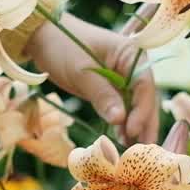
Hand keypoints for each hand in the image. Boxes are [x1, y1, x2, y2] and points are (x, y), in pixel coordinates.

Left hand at [25, 13, 159, 143]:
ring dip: (134, 128)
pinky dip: (122, 124)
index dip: (142, 110)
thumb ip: (102, 95)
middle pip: (145, 99)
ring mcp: (123, 79)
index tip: (132, 130)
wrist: (44, 38)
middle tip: (143, 151)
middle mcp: (133, 66)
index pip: (145, 85)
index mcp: (132, 54)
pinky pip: (122, 108)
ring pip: (135, 107)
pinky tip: (121, 140)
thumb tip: (120, 120)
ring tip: (132, 151)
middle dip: (144, 124)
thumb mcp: (82, 72)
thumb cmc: (63, 46)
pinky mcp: (112, 89)